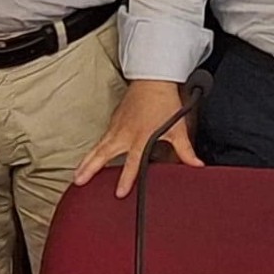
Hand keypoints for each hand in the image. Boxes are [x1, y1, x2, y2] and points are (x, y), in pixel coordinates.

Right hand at [71, 79, 200, 196]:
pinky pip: (101, 139)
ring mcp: (116, 127)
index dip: (126, 178)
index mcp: (141, 137)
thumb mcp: (178, 129)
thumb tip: (196, 165)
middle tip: (80, 181)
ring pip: (98, 147)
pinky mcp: (113, 122)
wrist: (153, 80)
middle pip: (104, 154)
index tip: (119, 193)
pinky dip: (92, 150)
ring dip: (86, 161)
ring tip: (77, 175)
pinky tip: (87, 160)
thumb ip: (185, 151)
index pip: (132, 162)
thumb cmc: (165, 103)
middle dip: (91, 168)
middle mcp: (125, 133)